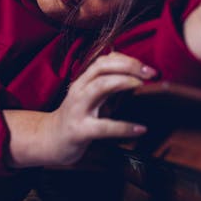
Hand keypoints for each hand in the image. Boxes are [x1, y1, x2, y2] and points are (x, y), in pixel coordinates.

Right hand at [4, 53, 155, 167]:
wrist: (50, 140)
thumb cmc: (77, 117)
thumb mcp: (92, 97)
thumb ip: (110, 85)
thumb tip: (137, 75)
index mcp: (83, 81)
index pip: (104, 60)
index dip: (127, 60)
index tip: (147, 67)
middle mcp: (79, 90)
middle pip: (102, 67)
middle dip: (128, 65)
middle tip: (150, 72)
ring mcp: (77, 109)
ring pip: (99, 86)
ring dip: (123, 81)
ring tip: (142, 85)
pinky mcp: (79, 131)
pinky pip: (104, 127)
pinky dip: (124, 127)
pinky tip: (140, 129)